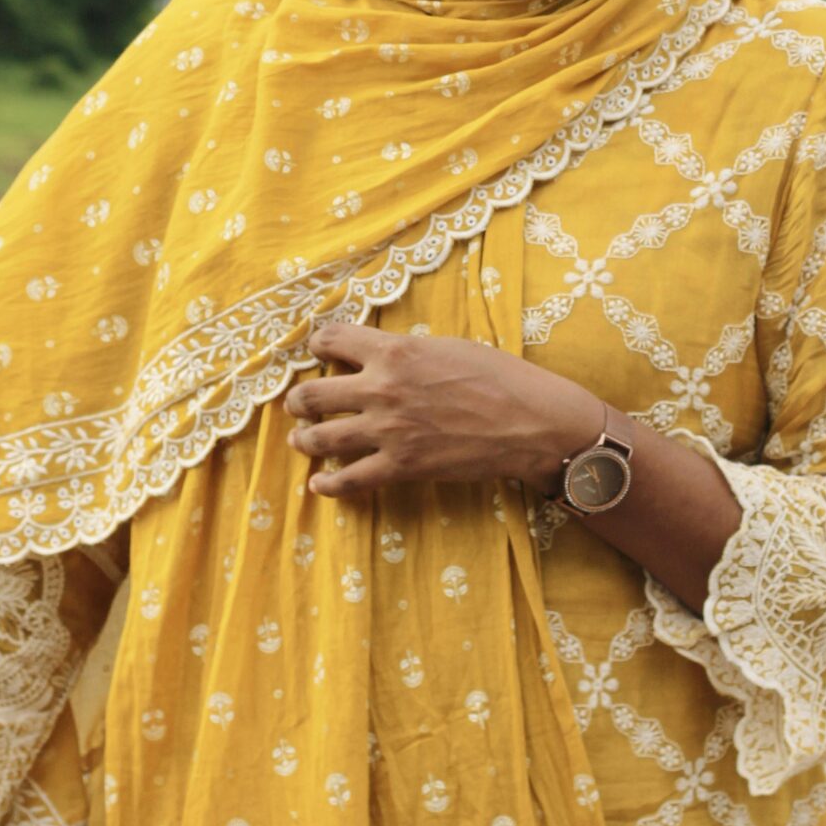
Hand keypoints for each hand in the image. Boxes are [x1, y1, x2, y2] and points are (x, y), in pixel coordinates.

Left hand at [282, 321, 600, 499]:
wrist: (528, 421)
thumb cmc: (496, 376)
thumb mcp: (445, 346)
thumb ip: (404, 352)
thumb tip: (379, 356)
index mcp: (392, 352)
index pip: (330, 341)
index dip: (318, 346)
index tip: (318, 353)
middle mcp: (381, 389)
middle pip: (311, 395)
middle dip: (298, 400)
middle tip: (299, 404)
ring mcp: (387, 432)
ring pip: (320, 438)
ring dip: (304, 439)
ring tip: (302, 439)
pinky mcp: (400, 468)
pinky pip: (349, 481)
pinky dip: (329, 484)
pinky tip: (321, 484)